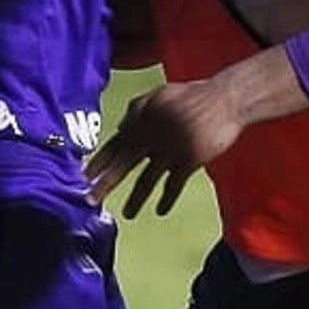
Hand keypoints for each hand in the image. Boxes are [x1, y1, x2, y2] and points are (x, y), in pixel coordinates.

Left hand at [84, 80, 244, 217]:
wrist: (225, 100)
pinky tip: (159, 210)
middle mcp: (153, 135)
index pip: (115, 143)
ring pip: (148, 179)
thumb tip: (119, 129)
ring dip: (135, 199)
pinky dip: (166, 198)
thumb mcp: (159, 94)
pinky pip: (174, 184)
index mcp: (143, 119)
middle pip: (124, 163)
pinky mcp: (189, 159)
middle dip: (106, 183)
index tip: (84, 177)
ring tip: (127, 214)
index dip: (99, 161)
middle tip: (91, 200)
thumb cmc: (193, 96)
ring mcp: (171, 148)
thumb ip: (137, 109)